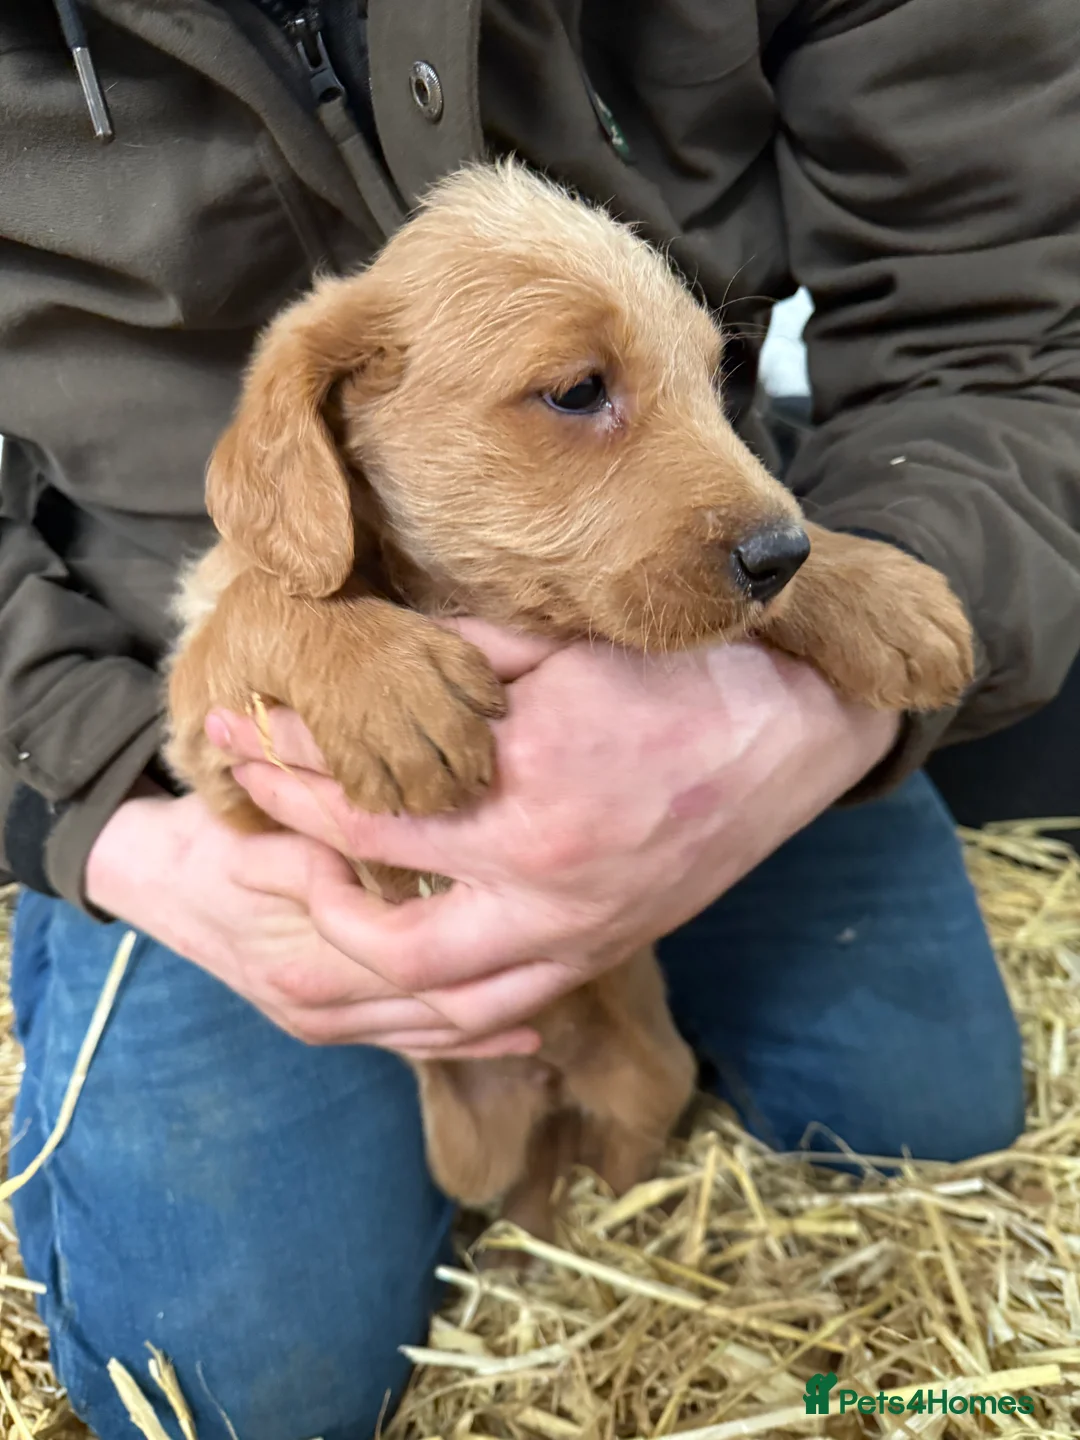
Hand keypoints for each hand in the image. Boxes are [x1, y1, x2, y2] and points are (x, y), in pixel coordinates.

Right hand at [83, 792, 541, 1057]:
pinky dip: (474, 1038)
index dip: (487, 924)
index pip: (423, 954)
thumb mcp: (275, 825)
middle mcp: (322, 1007)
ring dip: (506, 1007)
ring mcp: (328, 1026)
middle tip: (587, 932)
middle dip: (518, 974)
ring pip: (439, 1032)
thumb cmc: (215, 833)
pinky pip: (417, 1044)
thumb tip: (414, 835)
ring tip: (573, 974)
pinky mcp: (331, 1029)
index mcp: (310, 956)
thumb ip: (340, 839)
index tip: (533, 879)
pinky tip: (527, 1027)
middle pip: (447, 1004)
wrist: (152, 873)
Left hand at [211, 622, 900, 1054]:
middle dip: (292, 876)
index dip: (286, 767)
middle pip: (374, 918)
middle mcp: (547, 880)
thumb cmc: (686, 675)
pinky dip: (433, 1006)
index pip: (368, 794)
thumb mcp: (568, 645)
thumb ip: (462, 658)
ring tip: (303, 905)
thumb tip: (367, 662)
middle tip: (247, 833)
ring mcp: (577, 933)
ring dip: (345, 959)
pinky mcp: (600, 953)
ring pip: (428, 993)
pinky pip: (499, 1011)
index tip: (237, 734)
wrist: (797, 737)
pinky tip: (395, 975)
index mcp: (532, 786)